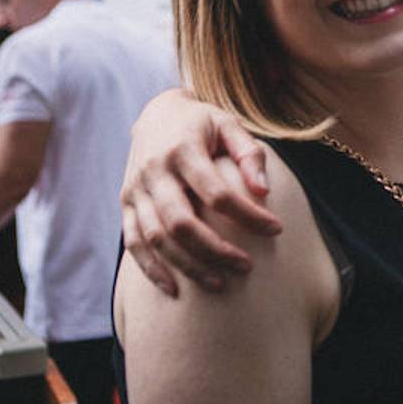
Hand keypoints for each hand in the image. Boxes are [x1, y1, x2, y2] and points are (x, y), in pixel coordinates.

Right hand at [121, 89, 280, 295]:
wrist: (157, 113)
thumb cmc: (203, 123)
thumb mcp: (229, 124)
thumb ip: (249, 154)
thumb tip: (264, 192)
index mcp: (183, 148)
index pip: (217, 192)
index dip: (248, 215)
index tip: (277, 229)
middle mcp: (154, 171)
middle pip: (181, 222)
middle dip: (215, 249)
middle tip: (247, 267)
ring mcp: (135, 189)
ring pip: (157, 238)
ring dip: (188, 265)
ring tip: (220, 283)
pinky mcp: (126, 204)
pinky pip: (133, 243)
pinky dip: (152, 269)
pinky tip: (175, 289)